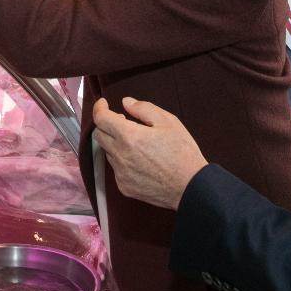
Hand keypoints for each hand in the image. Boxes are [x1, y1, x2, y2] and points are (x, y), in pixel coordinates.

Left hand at [92, 97, 207, 210]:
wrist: (191, 187)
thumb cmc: (183, 153)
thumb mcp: (168, 122)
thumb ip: (143, 109)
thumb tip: (126, 102)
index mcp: (129, 136)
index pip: (101, 118)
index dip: (99, 108)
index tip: (104, 104)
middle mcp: (120, 155)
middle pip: (99, 135)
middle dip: (107, 124)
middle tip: (123, 121)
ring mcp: (121, 173)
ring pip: (108, 152)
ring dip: (115, 143)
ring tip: (137, 143)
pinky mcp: (124, 186)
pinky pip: (116, 169)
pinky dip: (122, 160)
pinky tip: (140, 160)